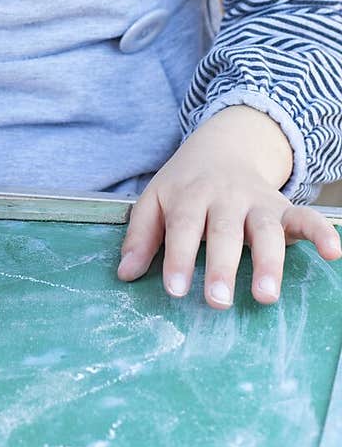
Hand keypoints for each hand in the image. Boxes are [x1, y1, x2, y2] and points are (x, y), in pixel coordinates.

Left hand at [116, 104, 341, 307]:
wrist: (222, 145)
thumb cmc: (184, 184)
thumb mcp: (155, 199)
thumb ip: (141, 235)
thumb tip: (125, 273)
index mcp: (190, 194)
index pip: (183, 227)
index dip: (178, 257)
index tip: (176, 289)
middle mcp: (225, 197)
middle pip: (224, 231)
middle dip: (222, 266)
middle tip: (218, 301)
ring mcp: (256, 202)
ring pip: (265, 230)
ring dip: (268, 262)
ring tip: (266, 296)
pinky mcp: (283, 208)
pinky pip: (306, 217)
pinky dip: (321, 233)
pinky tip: (332, 253)